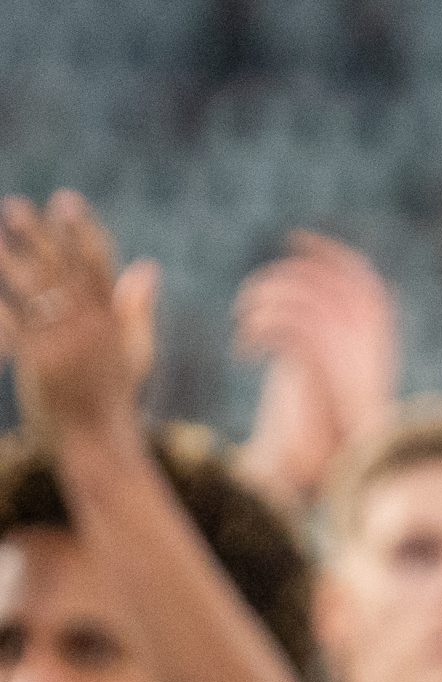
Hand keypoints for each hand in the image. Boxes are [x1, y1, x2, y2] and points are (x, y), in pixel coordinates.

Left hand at [0, 191, 157, 444]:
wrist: (98, 440)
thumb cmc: (115, 395)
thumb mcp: (135, 350)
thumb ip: (137, 307)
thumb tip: (148, 267)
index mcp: (114, 322)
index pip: (99, 267)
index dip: (82, 232)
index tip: (67, 201)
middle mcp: (90, 329)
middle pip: (63, 273)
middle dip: (41, 237)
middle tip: (19, 207)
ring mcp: (63, 344)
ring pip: (34, 293)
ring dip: (10, 259)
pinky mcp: (39, 362)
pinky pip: (13, 323)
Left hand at [235, 231, 399, 506]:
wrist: (345, 466)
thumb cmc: (338, 435)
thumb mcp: (336, 380)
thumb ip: (330, 345)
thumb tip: (310, 321)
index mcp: (376, 335)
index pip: (359, 274)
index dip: (327, 251)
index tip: (296, 241)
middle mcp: (366, 332)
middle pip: (324, 274)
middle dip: (286, 271)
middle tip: (256, 290)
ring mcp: (344, 342)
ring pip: (295, 292)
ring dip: (261, 301)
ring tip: (244, 324)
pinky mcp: (319, 357)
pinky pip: (281, 323)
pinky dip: (255, 331)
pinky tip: (244, 352)